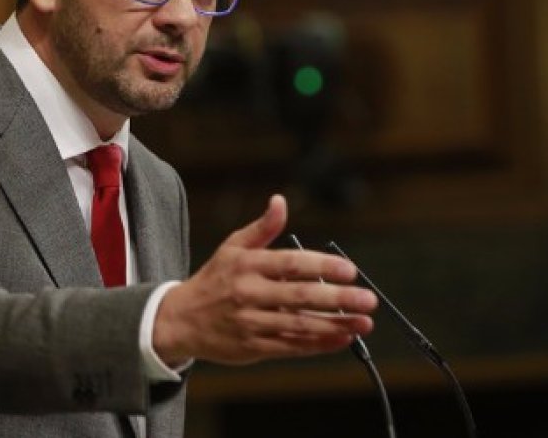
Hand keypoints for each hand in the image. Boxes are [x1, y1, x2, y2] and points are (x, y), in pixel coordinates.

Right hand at [153, 194, 376, 366]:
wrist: (180, 320)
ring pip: (299, 326)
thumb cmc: (213, 280)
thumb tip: (280, 201)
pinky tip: (341, 338)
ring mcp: (251, 322)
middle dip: (337, 299)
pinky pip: (291, 347)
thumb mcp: (232, 248)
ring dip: (335, 325)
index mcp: (247, 265)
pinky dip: (319, 344)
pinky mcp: (252, 348)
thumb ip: (262, 228)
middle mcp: (249, 293)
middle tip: (367, 299)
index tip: (350, 270)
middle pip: (299, 297)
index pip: (290, 263)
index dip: (322, 266)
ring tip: (363, 322)